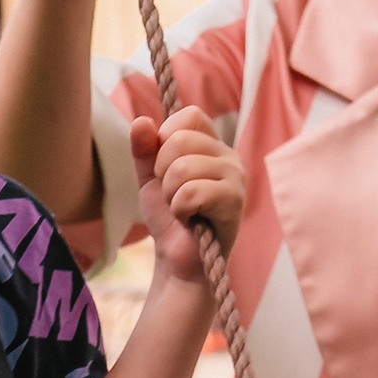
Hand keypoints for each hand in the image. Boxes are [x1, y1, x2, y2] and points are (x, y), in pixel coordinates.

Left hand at [132, 102, 241, 279]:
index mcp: (211, 145)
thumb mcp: (149, 178)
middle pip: (180, 140)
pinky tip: (191, 219)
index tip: (164, 167)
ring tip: (182, 208)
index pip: (189, 116)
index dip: (165, 138)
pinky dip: (180, 208)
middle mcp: (228, 156)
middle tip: (173, 194)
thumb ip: (143, 149)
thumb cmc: (169, 218)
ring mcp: (236, 177)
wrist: (179, 260)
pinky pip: (192, 192)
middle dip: (162, 172)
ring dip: (170, 194)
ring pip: (182, 167)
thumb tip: (141, 120)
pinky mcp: (235, 200)